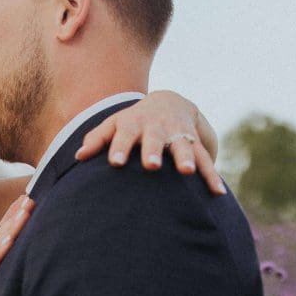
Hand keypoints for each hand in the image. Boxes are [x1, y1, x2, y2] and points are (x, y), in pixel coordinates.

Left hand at [75, 90, 224, 194]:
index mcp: (133, 124)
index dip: (119, 148)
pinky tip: (217, 193)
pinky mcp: (196, 143)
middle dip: (153, 150)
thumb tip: (78, 156)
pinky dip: (211, 176)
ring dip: (186, 158)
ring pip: (183, 146)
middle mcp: (157, 128)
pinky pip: (206, 160)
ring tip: (187, 172)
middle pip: (154, 138)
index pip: (123, 135)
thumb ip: (97, 139)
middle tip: (151, 165)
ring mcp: (178, 134)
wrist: (170, 102)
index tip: (114, 162)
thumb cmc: (133, 121)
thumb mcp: (114, 125)